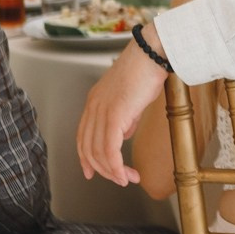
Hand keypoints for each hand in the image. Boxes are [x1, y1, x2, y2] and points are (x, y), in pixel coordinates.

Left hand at [77, 38, 166, 185]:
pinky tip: (125, 173)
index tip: (92, 172)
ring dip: (113, 171)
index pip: (83, 136)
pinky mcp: (115, 115)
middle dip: (102, 169)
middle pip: (88, 148)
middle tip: (119, 180)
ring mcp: (102, 111)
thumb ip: (125, 118)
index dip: (86, 157)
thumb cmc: (146, 70)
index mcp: (95, 102)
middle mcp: (94, 107)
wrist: (152, 53)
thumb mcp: (131, 98)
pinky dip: (116, 165)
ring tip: (127, 179)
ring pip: (99, 152)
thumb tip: (124, 134)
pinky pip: (110, 148)